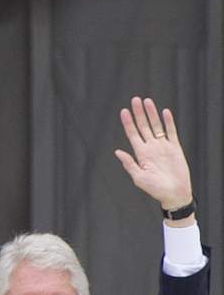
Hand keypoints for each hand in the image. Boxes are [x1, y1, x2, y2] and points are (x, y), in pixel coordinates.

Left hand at [114, 97, 192, 212]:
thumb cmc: (156, 189)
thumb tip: (117, 152)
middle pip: (143, 126)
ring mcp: (163, 147)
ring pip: (156, 126)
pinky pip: (171, 132)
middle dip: (139, 113)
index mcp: (141, 154)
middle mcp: (151, 147)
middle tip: (135, 99)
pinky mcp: (175, 148)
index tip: (123, 111)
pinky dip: (168, 122)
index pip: (133, 134)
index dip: (128, 122)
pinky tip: (165, 112)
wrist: (175, 194)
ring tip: (147, 101)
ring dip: (152, 114)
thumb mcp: (139, 178)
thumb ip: (129, 164)